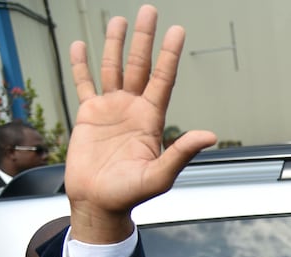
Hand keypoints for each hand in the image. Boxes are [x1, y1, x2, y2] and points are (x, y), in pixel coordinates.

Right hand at [66, 5, 216, 242]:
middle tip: (149, 11)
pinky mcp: (88, 115)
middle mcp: (132, 109)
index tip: (177, 30)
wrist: (99, 204)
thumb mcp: (159, 175)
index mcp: (151, 119)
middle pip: (140, 66)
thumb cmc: (129, 195)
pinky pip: (84, 84)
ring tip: (119, 21)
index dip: (169, 54)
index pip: (162, 79)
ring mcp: (110, 110)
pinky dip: (81, 65)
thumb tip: (208, 135)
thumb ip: (181, 153)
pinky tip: (81, 45)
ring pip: (113, 69)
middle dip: (145, 39)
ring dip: (116, 45)